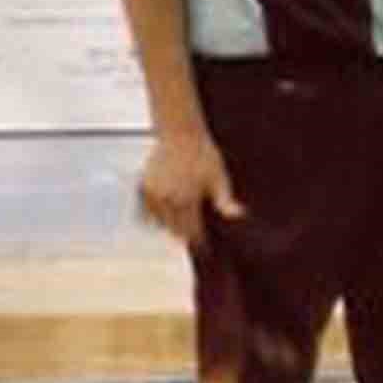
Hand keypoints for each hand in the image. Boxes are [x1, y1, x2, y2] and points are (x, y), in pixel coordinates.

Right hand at [135, 126, 245, 244]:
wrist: (180, 134)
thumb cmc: (203, 154)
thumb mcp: (219, 177)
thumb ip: (225, 201)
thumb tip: (238, 216)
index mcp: (187, 199)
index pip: (191, 230)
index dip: (198, 241)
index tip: (204, 248)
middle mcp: (167, 199)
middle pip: (174, 229)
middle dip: (184, 236)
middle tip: (192, 240)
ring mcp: (153, 194)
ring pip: (159, 223)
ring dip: (169, 227)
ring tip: (178, 228)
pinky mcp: (143, 187)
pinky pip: (146, 212)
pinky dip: (154, 217)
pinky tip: (163, 216)